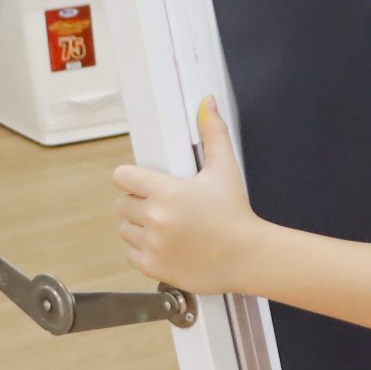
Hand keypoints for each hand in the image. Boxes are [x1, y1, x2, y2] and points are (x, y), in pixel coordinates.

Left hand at [112, 100, 266, 294]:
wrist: (248, 257)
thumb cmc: (236, 214)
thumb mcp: (225, 170)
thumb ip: (213, 134)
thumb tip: (206, 103)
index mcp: (168, 192)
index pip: (122, 177)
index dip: (133, 179)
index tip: (145, 184)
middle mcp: (156, 218)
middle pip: (122, 204)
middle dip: (139, 204)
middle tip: (164, 207)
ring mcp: (152, 244)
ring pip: (125, 229)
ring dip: (140, 227)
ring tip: (168, 227)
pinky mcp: (152, 266)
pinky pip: (131, 253)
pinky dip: (144, 250)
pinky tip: (168, 245)